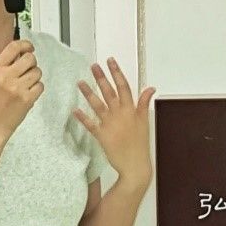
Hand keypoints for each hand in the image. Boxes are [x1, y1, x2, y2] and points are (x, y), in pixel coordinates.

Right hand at [0, 40, 42, 140]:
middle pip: (30, 58)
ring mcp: (18, 88)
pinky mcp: (27, 99)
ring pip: (37, 72)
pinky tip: (28, 93)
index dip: (25, 45)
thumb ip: (5, 65)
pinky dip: (37, 88)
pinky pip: (40, 85)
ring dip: (35, 76)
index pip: (14, 47)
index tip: (29, 48)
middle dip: (31, 63)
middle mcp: (7, 77)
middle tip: (27, 70)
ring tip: (26, 84)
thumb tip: (22, 52)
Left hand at [74, 58, 155, 189]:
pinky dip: (82, 117)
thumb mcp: (144, 121)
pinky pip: (90, 124)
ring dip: (89, 93)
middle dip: (101, 78)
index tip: (110, 61)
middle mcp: (120, 114)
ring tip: (80, 82)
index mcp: (131, 110)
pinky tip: (75, 110)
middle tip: (93, 66)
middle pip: (109, 92)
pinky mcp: (102, 136)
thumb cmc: (140, 144)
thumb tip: (150, 88)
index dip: (117, 73)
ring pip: (98, 105)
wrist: (135, 165)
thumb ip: (144, 103)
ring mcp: (110, 125)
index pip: (124, 86)